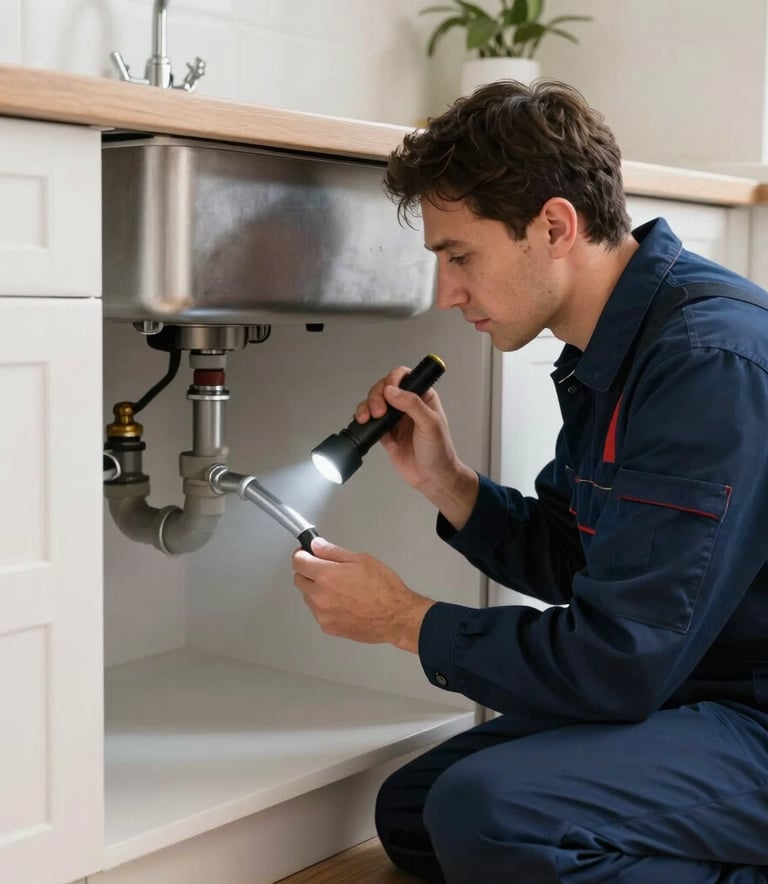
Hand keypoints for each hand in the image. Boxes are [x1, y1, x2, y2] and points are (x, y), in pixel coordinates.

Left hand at [292, 537, 433, 651]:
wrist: (396, 617)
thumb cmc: (384, 589)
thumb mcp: (361, 560)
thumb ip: (333, 552)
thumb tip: (317, 546)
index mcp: (327, 575)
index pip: (298, 561)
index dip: (301, 554)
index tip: (305, 553)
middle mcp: (320, 596)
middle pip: (299, 579)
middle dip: (308, 572)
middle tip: (325, 569)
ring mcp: (322, 614)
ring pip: (308, 597)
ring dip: (316, 590)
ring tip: (341, 589)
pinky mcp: (328, 627)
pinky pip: (318, 612)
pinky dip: (325, 606)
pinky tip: (344, 602)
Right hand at [355, 366, 478, 529]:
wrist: (432, 479)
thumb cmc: (440, 452)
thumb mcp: (431, 424)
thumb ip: (412, 404)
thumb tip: (392, 391)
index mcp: (423, 397)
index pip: (404, 377)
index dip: (392, 380)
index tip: (388, 392)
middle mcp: (408, 405)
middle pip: (384, 388)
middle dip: (376, 396)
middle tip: (378, 411)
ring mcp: (396, 419)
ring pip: (374, 403)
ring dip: (367, 407)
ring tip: (367, 418)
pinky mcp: (386, 434)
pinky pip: (370, 422)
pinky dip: (365, 422)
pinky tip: (367, 426)